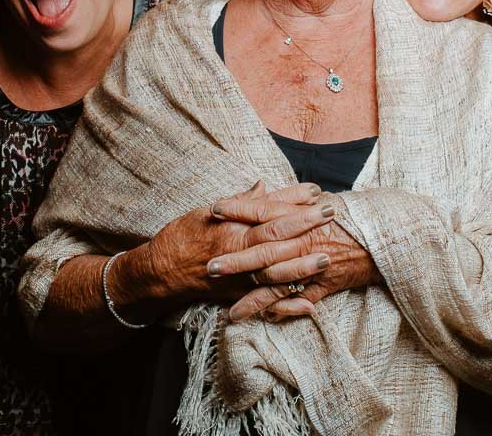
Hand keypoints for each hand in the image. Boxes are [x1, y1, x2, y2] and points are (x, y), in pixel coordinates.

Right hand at [112, 182, 334, 314]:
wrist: (159, 273)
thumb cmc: (181, 238)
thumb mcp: (205, 212)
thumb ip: (238, 202)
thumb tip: (263, 186)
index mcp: (230, 226)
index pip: (268, 210)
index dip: (293, 200)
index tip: (315, 191)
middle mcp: (237, 251)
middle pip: (277, 237)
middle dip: (306, 225)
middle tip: (332, 214)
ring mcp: (239, 276)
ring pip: (276, 271)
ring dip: (303, 265)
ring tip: (327, 257)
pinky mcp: (238, 295)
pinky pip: (266, 301)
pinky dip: (287, 305)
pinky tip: (310, 305)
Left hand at [215, 215, 380, 320]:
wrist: (385, 237)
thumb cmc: (352, 217)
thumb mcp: (321, 202)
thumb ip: (291, 200)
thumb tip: (262, 189)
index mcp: (303, 215)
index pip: (265, 210)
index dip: (239, 209)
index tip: (213, 209)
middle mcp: (304, 239)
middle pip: (264, 249)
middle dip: (235, 258)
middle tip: (209, 265)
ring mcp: (313, 264)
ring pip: (276, 280)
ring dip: (250, 293)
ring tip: (226, 303)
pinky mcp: (323, 284)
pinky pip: (296, 299)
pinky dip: (277, 309)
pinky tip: (258, 317)